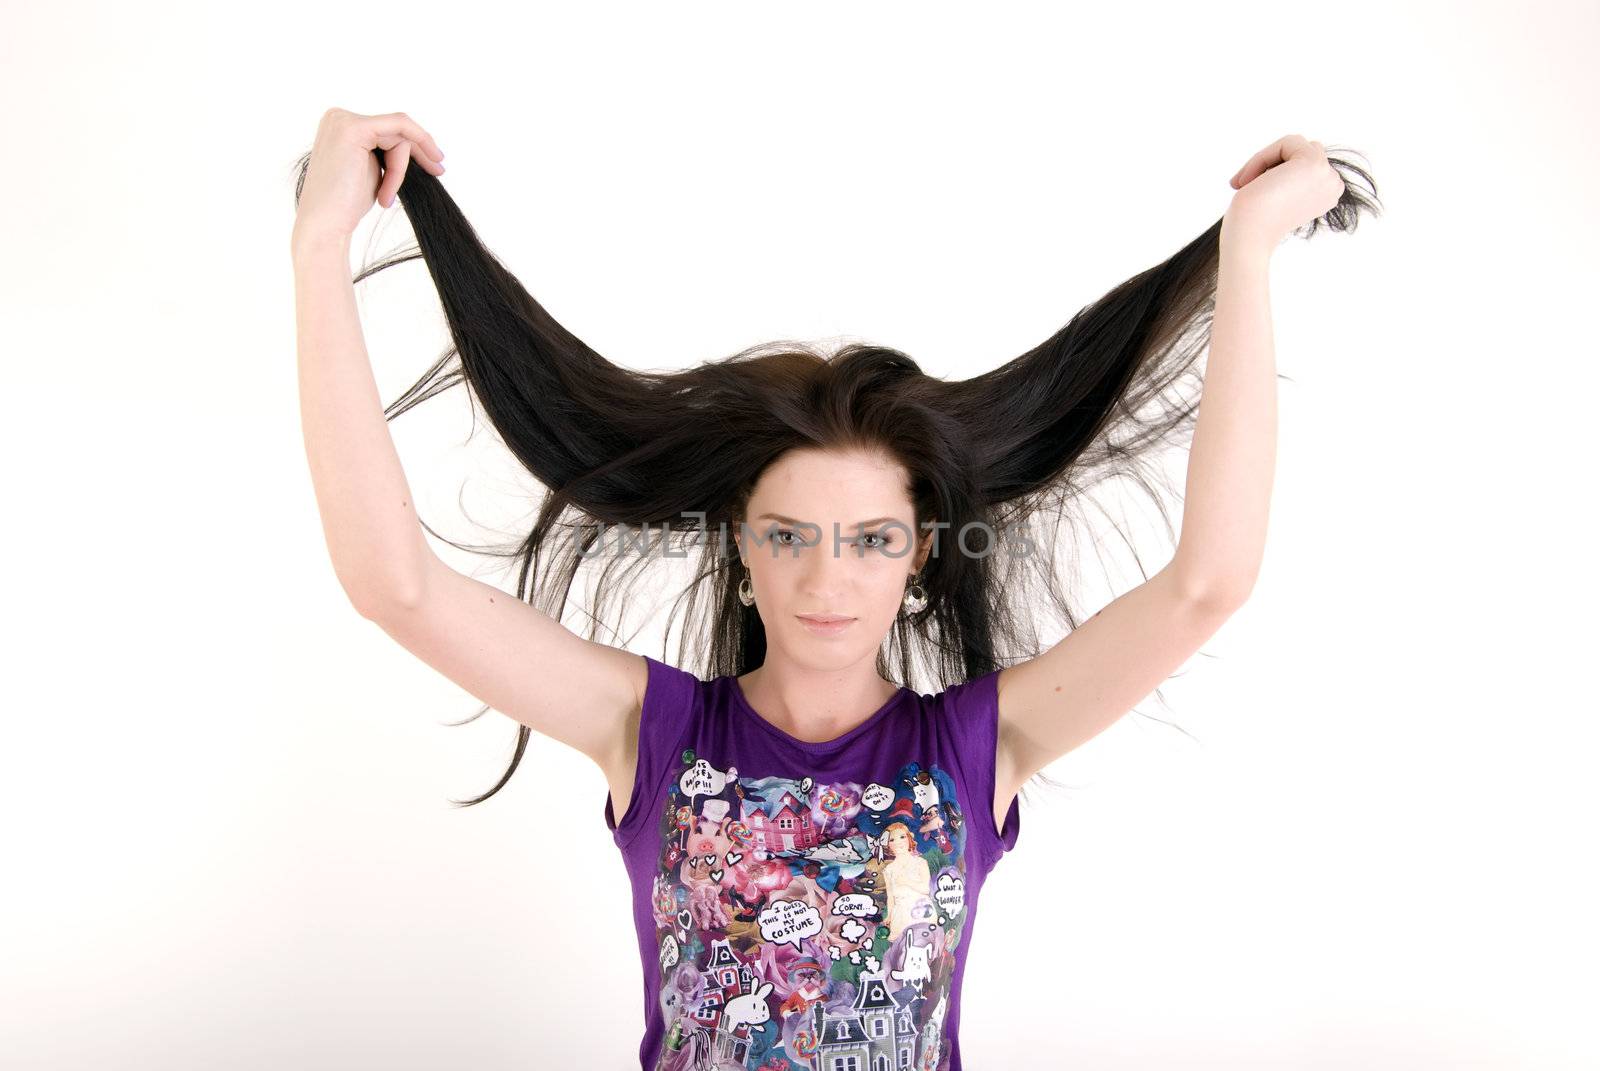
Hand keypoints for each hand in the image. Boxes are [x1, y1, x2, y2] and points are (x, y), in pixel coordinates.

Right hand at [291, 108, 445, 249]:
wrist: (325, 225)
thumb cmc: (347, 205)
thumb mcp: (373, 171)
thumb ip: (387, 154)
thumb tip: (419, 147)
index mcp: (341, 125)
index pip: (388, 129)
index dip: (415, 146)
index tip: (436, 165)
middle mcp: (339, 117)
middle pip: (396, 129)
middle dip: (419, 152)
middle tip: (439, 171)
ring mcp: (344, 120)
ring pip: (399, 135)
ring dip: (400, 170)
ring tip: (385, 197)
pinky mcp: (353, 129)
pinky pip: (399, 131)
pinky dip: (400, 164)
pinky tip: (390, 189)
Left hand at [1222, 134, 1345, 257]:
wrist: (1248, 237)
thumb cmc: (1252, 222)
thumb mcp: (1278, 195)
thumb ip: (1290, 176)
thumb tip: (1294, 148)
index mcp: (1327, 195)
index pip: (1304, 163)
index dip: (1274, 171)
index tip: (1249, 190)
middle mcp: (1333, 185)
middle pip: (1303, 149)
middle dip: (1271, 162)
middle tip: (1244, 184)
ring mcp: (1327, 174)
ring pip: (1295, 143)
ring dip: (1265, 159)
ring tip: (1245, 183)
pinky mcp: (1313, 163)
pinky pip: (1285, 142)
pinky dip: (1261, 157)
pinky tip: (1249, 181)